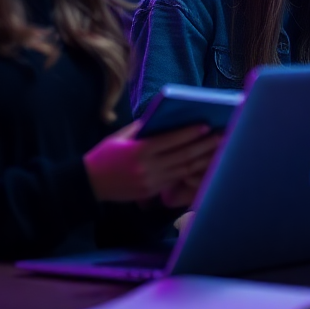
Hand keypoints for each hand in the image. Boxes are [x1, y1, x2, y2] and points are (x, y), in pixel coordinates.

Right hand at [83, 123, 221, 202]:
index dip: (189, 133)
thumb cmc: (104, 155)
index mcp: (138, 151)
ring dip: (203, 159)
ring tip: (219, 149)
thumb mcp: (120, 137)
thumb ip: (143, 128)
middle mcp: (146, 168)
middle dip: (203, 146)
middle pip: (181, 156)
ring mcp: (150, 183)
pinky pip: (176, 180)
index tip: (206, 125)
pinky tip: (203, 163)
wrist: (88, 185)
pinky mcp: (151, 193)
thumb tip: (166, 115)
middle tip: (221, 135)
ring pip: (183, 170)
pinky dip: (191, 172)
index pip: (169, 141)